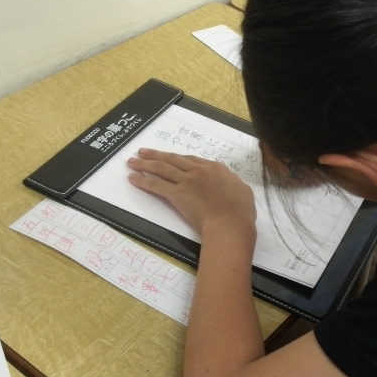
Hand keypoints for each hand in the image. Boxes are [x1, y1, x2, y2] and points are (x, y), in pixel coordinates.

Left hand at [127, 148, 256, 237]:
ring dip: (145, 163)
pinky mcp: (177, 194)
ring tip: (133, 161)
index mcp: (216, 168)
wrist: (230, 224)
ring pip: (161, 168)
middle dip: (156, 155)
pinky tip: (133, 178)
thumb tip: (228, 183)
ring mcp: (187, 181)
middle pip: (173, 159)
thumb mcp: (243, 191)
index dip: (178, 159)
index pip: (192, 159)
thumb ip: (232, 183)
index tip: (170, 158)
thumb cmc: (241, 212)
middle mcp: (199, 170)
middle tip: (143, 152)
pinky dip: (143, 180)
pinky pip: (156, 185)